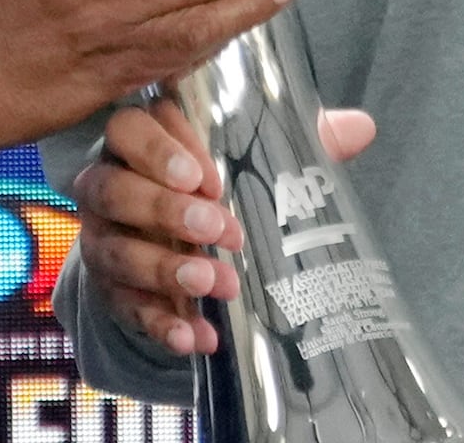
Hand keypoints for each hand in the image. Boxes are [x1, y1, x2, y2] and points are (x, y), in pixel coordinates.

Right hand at [70, 99, 375, 356]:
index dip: (159, 150)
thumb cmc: (211, 187)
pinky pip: (124, 309)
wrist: (170, 245)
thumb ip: (297, 140)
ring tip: (218, 284)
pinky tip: (197, 337)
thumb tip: (360, 126)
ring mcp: (103, 240)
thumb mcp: (252, 159)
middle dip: (166, 212)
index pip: (129, 129)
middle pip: (114, 190)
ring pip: (113, 252)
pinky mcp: (109, 290)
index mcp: (137, 140)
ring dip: (165, 270)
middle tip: (224, 231)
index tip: (206, 177)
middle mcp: (108, 185)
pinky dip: (161, 325)